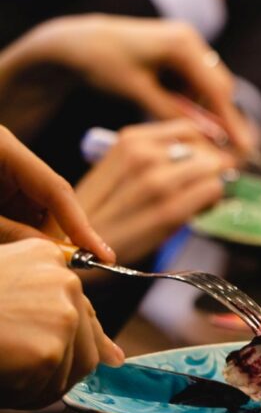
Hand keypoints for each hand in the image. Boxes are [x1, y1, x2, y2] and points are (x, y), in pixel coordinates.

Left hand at [0, 15, 253, 154]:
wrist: (74, 41)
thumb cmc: (101, 63)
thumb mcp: (136, 91)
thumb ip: (171, 113)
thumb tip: (204, 139)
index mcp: (182, 45)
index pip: (217, 90)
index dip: (231, 122)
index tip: (244, 148)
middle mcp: (190, 40)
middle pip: (218, 87)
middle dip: (217, 117)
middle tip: (218, 147)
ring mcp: (186, 43)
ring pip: (208, 86)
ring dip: (199, 108)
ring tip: (177, 124)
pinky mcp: (179, 51)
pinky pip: (194, 82)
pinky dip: (187, 99)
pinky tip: (166, 106)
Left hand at [0, 125, 114, 260]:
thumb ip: (12, 232)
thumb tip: (55, 253)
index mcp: (4, 148)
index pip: (57, 189)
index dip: (79, 225)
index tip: (100, 254)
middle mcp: (10, 155)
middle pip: (51, 200)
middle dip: (52, 234)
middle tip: (53, 264)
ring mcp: (5, 168)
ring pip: (36, 208)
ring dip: (32, 234)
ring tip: (14, 247)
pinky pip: (20, 209)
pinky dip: (19, 229)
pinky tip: (9, 238)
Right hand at [0, 239, 123, 409]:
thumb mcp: (1, 281)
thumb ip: (41, 304)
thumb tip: (112, 356)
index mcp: (46, 256)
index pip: (80, 305)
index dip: (82, 337)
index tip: (100, 356)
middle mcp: (64, 279)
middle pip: (86, 340)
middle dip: (58, 364)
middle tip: (15, 370)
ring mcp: (62, 313)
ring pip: (75, 367)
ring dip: (40, 382)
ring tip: (3, 371)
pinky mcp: (51, 349)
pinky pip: (51, 390)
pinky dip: (26, 396)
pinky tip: (2, 381)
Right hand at [75, 120, 231, 264]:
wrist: (78, 247)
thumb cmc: (103, 211)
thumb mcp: (122, 168)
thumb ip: (156, 155)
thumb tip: (204, 154)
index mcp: (131, 140)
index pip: (190, 130)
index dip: (205, 147)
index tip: (205, 163)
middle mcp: (144, 154)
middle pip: (206, 150)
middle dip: (214, 168)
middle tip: (206, 187)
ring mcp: (157, 181)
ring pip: (214, 169)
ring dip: (215, 184)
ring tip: (200, 200)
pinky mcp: (170, 209)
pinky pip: (213, 191)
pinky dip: (213, 201)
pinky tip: (198, 212)